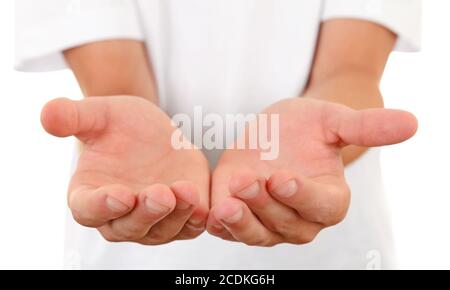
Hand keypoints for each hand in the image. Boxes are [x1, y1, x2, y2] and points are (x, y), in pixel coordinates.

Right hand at [41, 96, 209, 244]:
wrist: (153, 131)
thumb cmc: (120, 126)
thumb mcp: (99, 114)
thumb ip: (73, 117)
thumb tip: (47, 114)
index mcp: (90, 194)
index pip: (89, 210)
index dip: (102, 206)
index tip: (120, 195)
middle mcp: (119, 215)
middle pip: (128, 227)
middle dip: (145, 214)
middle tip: (160, 195)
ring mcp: (152, 220)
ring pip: (162, 230)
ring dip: (175, 216)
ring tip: (187, 191)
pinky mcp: (180, 216)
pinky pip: (188, 226)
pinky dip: (196, 219)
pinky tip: (205, 204)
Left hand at [207, 97, 416, 245]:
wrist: (276, 134)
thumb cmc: (307, 126)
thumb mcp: (332, 120)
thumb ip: (365, 127)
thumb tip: (413, 122)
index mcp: (329, 199)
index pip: (321, 208)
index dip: (302, 196)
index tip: (282, 177)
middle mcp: (300, 219)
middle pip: (286, 225)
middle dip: (265, 205)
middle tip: (247, 182)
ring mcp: (268, 223)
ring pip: (257, 234)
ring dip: (241, 222)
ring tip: (226, 202)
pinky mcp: (240, 218)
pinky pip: (230, 230)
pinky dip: (220, 225)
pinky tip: (208, 211)